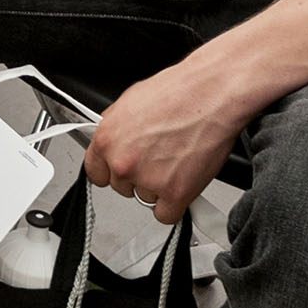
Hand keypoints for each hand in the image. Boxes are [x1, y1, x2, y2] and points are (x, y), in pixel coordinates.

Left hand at [84, 60, 250, 225]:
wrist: (211, 94)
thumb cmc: (178, 92)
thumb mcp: (130, 102)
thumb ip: (116, 128)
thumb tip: (114, 140)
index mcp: (106, 139)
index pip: (95, 173)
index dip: (111, 171)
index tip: (122, 170)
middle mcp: (123, 162)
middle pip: (122, 187)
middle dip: (138, 176)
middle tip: (158, 157)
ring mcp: (148, 180)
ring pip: (146, 198)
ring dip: (159, 187)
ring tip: (176, 159)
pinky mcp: (175, 194)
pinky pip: (166, 215)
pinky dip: (175, 204)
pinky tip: (182, 182)